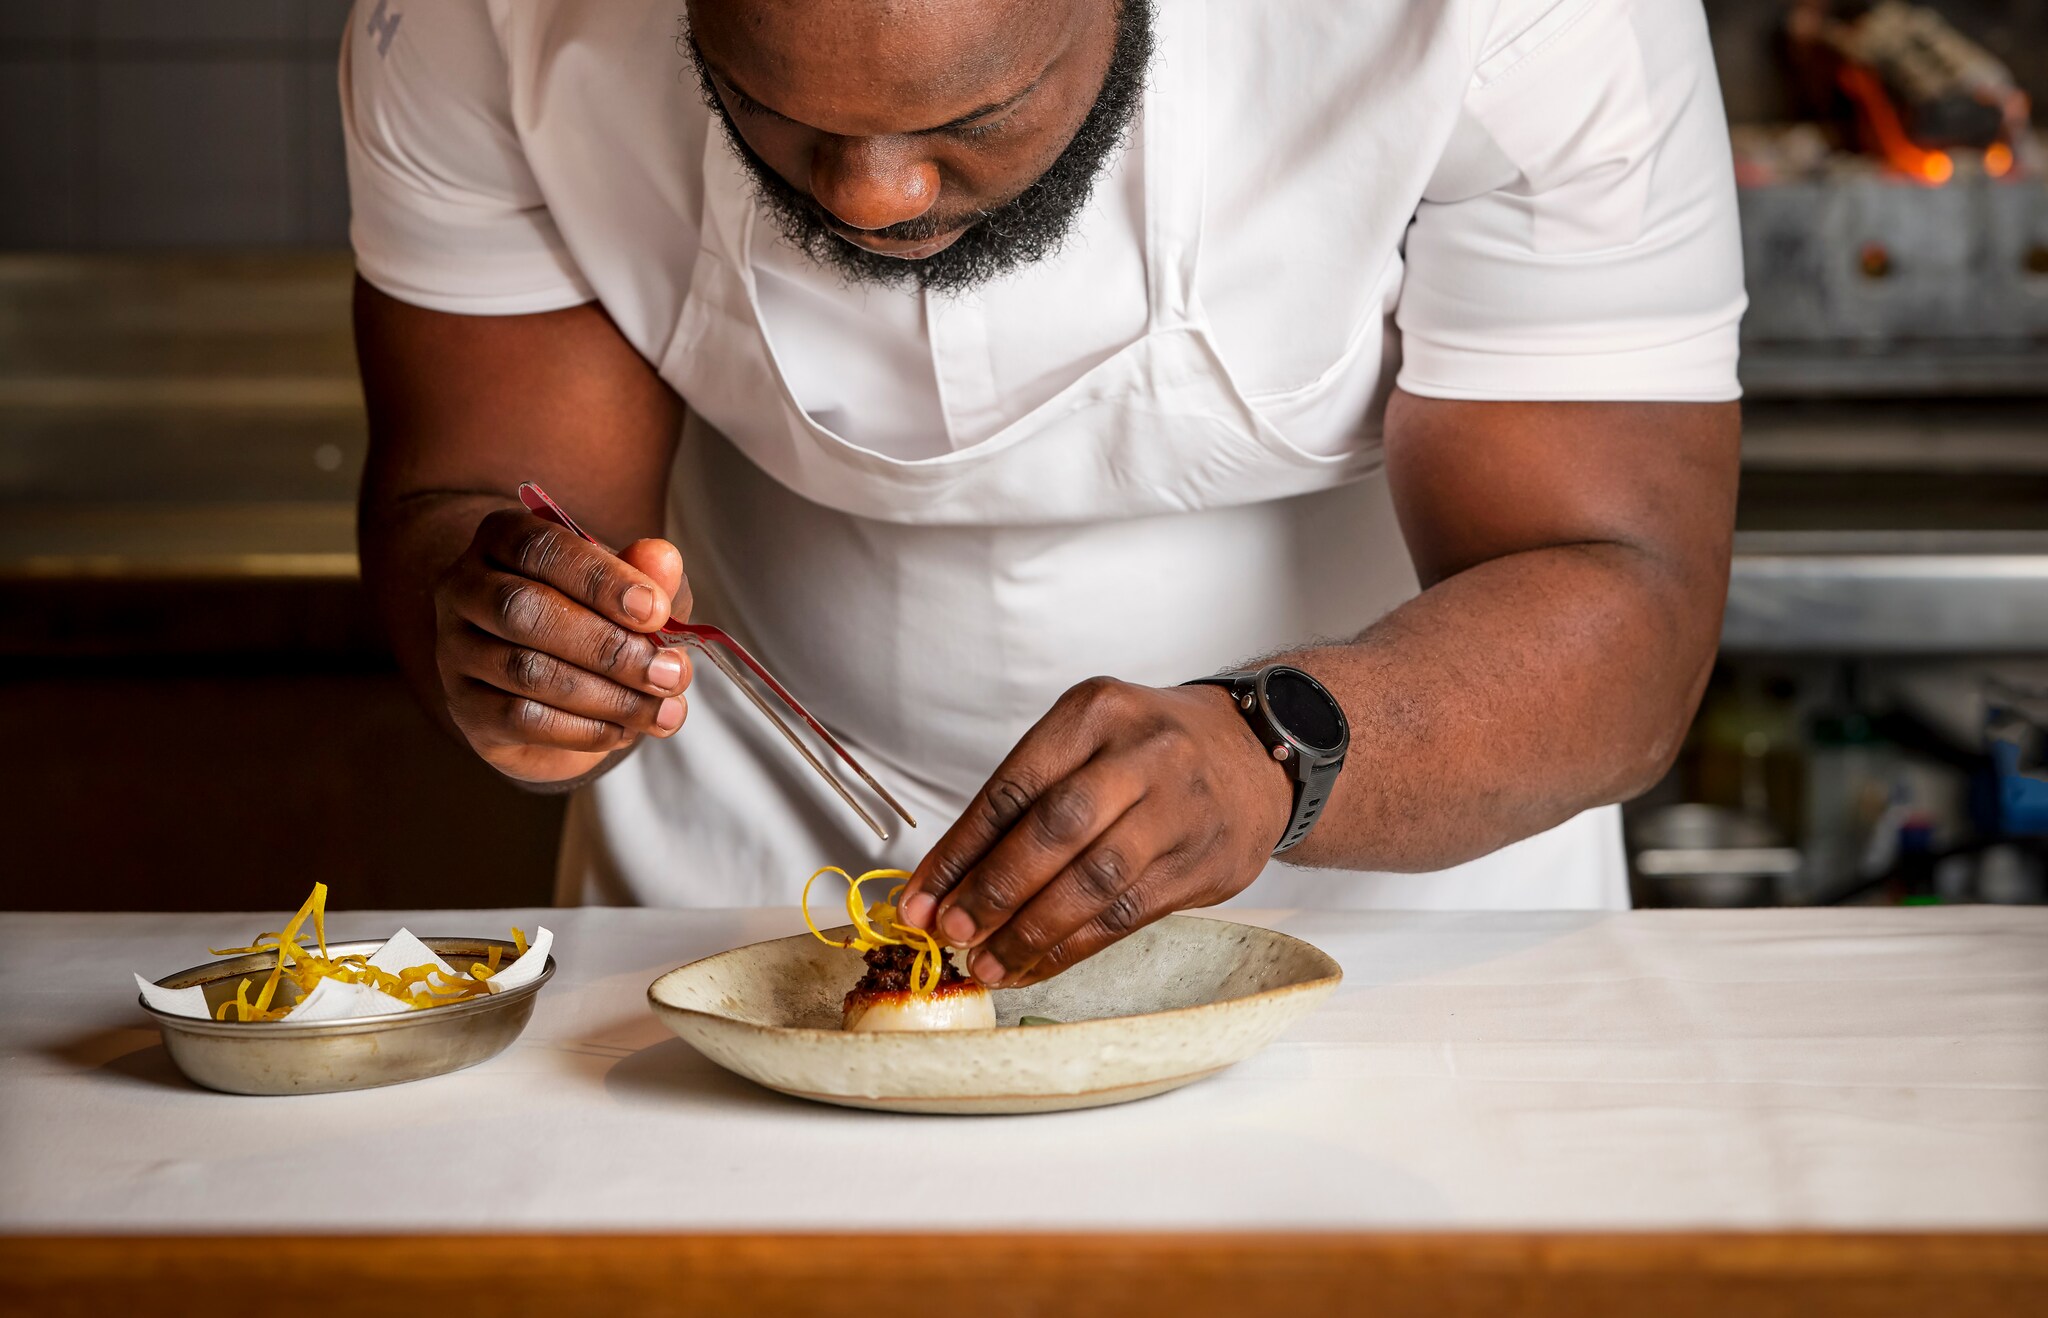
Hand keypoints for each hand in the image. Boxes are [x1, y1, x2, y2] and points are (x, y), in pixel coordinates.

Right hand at [432, 506, 692, 783]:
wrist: (556, 687)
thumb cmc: (600, 619)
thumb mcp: (636, 592)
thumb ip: (651, 576)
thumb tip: (665, 558)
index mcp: (503, 540)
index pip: (541, 548)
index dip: (600, 579)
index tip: (657, 612)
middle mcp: (466, 588)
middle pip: (524, 609)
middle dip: (609, 647)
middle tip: (672, 674)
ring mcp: (456, 651)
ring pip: (525, 671)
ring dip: (608, 696)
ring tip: (664, 711)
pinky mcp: (466, 707)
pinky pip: (520, 719)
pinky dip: (583, 729)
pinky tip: (625, 731)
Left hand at [897, 678, 1292, 985]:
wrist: (1259, 753)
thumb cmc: (1149, 749)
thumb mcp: (1089, 737)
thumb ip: (1026, 798)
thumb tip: (948, 881)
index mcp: (1095, 712)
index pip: (1013, 788)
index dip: (960, 851)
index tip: (921, 898)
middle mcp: (1142, 754)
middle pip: (1055, 831)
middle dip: (995, 890)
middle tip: (951, 932)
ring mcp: (1178, 810)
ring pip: (1094, 882)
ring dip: (1032, 931)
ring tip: (987, 963)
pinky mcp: (1202, 864)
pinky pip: (1125, 915)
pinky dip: (1073, 947)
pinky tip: (1035, 964)